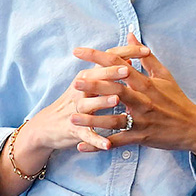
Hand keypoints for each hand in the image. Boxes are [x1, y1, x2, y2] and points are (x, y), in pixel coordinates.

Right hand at [24, 56, 139, 156]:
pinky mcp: (75, 130)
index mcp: (88, 77)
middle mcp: (81, 90)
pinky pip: (87, 135)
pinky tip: (108, 145)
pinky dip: (97, 140)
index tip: (146, 50)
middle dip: (111, 73)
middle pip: (96, 78)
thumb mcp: (90, 83)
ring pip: (89, 105)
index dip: (126, 53)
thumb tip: (128, 60)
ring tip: (117, 101)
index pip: (107, 59)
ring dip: (102, 102)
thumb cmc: (77, 101)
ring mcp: (77, 110)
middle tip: (128, 70)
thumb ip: (109, 72)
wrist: (48, 126)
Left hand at [71, 33, 195, 162]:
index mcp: (147, 84)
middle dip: (96, 86)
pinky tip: (81, 145)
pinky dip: (99, 145)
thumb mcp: (164, 75)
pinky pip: (117, 142)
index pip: (120, 65)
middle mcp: (143, 101)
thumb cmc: (177, 100)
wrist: (194, 128)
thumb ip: (145, 56)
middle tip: (76, 82)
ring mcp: (141, 121)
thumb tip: (130, 34)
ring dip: (93, 119)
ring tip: (73, 116)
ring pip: (114, 120)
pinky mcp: (141, 138)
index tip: (79, 51)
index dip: (98, 57)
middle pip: (117, 91)